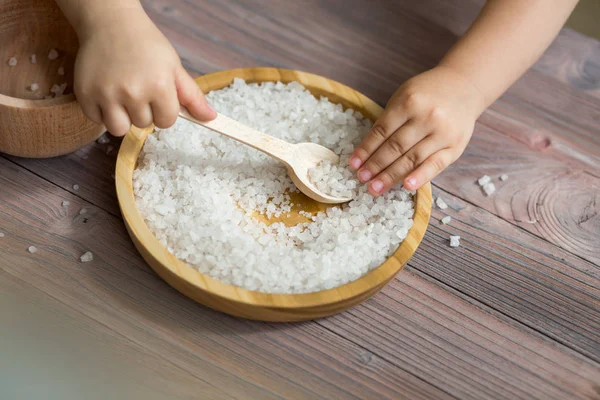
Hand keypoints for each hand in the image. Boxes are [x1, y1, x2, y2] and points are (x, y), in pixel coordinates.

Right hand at [74, 8, 215, 135]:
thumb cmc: (146, 46)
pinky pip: (96, 120)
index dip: (164, 110)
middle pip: (143, 125)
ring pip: (119, 129)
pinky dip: (101, 111)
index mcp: (159, 86)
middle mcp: (133, 92)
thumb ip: (192, 96)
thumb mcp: (173, 67)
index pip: (167, 122)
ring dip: (122, 117)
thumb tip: (211, 118)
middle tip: (138, 87)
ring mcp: (106, 94)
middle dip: (143, 111)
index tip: (158, 95)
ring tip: (122, 95)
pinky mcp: (85, 94)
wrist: (110, 23)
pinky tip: (106, 91)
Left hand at [349, 66, 484, 194]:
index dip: (366, 149)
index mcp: (409, 102)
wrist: (465, 86)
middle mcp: (427, 117)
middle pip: (395, 146)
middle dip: (376, 165)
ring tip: (375, 187)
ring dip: (391, 175)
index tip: (353, 165)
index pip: (382, 131)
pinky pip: (436, 164)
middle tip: (361, 180)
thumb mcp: (405, 97)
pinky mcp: (455, 146)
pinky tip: (406, 186)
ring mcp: (443, 133)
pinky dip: (420, 176)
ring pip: (412, 158)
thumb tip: (368, 152)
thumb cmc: (428, 94)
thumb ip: (389, 120)